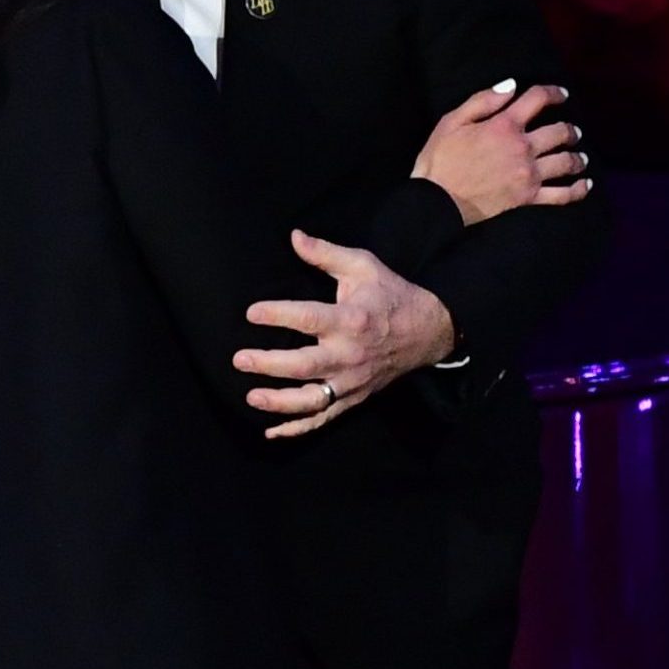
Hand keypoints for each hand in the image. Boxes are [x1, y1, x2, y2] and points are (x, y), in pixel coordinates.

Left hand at [237, 230, 456, 439]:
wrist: (428, 331)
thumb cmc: (390, 295)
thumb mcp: (363, 266)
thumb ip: (325, 254)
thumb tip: (293, 237)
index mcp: (351, 320)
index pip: (308, 320)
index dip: (278, 315)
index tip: (251, 313)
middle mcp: (350, 355)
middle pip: (305, 366)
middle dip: (269, 365)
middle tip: (239, 360)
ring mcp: (352, 381)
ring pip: (312, 400)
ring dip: (279, 402)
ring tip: (250, 397)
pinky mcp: (354, 398)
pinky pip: (324, 419)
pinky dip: (297, 429)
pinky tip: (270, 431)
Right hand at [412, 79, 590, 226]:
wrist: (437, 201)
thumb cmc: (439, 160)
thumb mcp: (452, 121)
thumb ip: (483, 100)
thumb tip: (511, 85)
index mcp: (504, 125)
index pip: (538, 99)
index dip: (554, 92)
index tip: (562, 94)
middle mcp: (523, 148)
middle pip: (559, 132)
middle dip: (570, 129)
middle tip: (573, 131)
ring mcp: (529, 174)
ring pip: (566, 161)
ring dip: (577, 156)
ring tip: (581, 155)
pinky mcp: (528, 198)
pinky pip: (562, 194)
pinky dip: (577, 189)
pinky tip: (585, 184)